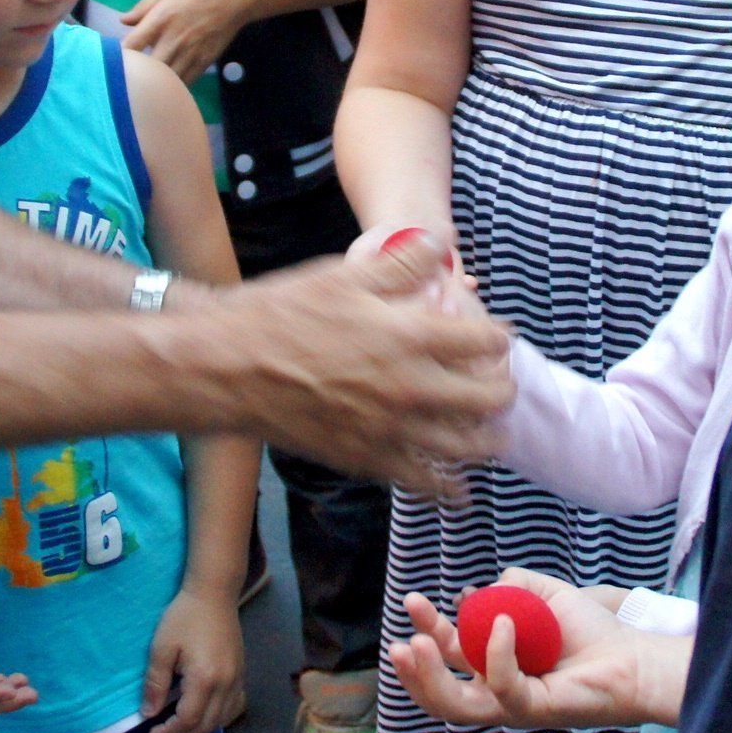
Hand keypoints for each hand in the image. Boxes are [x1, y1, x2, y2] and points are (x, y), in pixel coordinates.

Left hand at [122, 0, 260, 83]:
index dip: (120, 56)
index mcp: (160, 19)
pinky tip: (169, 82)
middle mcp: (173, 40)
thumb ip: (143, 7)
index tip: (115, 58)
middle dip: (137, 74)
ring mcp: (190, 53)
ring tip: (149, 82)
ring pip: (167, 81)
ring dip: (156, 82)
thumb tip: (123, 20)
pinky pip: (186, 82)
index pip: (131, 46)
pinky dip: (175, 85)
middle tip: (131, 75)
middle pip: (148, 70)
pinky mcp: (204, 62)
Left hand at [144, 587, 247, 732]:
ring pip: (222, 719)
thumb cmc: (184, 616)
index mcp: (204, 678)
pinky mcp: (241, 673)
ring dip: (199, 730)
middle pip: (206, 725)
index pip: (188, 719)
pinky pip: (233, 707)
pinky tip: (203, 715)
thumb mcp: (161, 648)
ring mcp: (237, 679)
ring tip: (178, 730)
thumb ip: (155, 683)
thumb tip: (148, 713)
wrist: (214, 593)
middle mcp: (226, 683)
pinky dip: (217, 718)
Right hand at [183, 236, 511, 497]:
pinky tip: (459, 490)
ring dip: (487, 440)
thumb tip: (441, 242)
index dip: (499, 337)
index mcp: (410, 335)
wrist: (229, 369)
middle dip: (502, 390)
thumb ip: (402, 262)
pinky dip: (448, 489)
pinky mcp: (367, 459)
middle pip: (487, 398)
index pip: (484, 340)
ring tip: (493, 437)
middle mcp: (411, 387)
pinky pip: (423, 483)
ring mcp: (391, 429)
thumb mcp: (344, 274)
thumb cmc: (283, 314)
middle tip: (502, 385)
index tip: (498, 336)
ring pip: (465, 447)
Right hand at [389, 568, 684, 728]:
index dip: (427, 630)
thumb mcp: (545, 595)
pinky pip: (505, 688)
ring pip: (457, 707)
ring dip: (430, 678)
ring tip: (415, 644)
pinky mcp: (536, 710)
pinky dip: (497, 653)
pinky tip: (504, 621)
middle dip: (414, 667)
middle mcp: (498, 692)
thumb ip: (512, 585)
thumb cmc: (591, 631)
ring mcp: (515, 706)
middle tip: (401, 639)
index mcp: (494, 667)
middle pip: (442, 691)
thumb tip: (479, 593)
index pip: (448, 656)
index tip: (415, 600)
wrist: (634, 657)